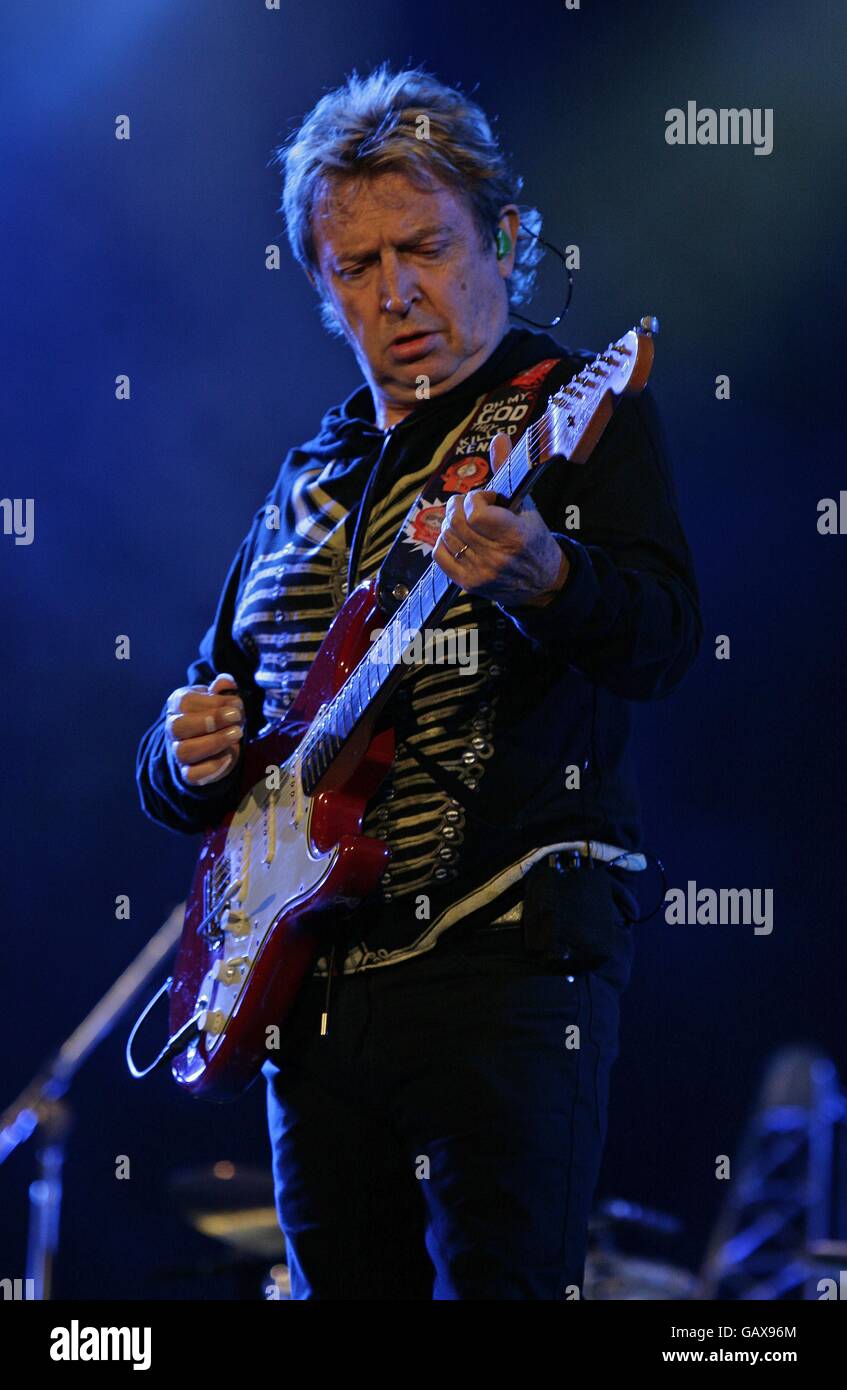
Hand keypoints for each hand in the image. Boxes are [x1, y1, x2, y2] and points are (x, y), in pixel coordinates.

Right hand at [165, 672, 244, 786]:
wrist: (211, 740)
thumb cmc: (216, 714)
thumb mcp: (219, 698)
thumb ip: (223, 690)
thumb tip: (225, 681)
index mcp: (178, 704)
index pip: (186, 702)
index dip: (213, 703)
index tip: (236, 705)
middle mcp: (172, 728)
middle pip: (178, 726)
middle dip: (210, 721)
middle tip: (236, 718)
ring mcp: (177, 752)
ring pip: (184, 751)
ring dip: (214, 742)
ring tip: (236, 733)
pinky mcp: (187, 773)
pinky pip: (193, 775)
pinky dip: (213, 766)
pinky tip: (229, 754)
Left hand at [431, 431, 568, 606]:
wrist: (541, 582)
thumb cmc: (533, 537)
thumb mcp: (526, 505)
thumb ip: (507, 471)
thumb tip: (499, 437)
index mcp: (516, 536)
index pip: (475, 513)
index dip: (475, 498)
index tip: (488, 498)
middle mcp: (497, 557)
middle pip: (456, 522)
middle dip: (459, 505)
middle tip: (471, 504)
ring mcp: (481, 573)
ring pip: (446, 535)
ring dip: (451, 522)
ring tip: (467, 521)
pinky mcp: (468, 584)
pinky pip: (439, 554)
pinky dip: (444, 541)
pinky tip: (459, 538)